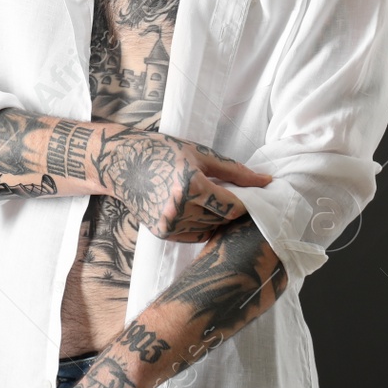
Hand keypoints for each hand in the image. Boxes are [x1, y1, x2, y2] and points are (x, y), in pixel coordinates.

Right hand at [97, 129, 270, 240]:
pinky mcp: (162, 232)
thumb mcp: (200, 154)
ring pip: (210, 228)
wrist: (121, 163)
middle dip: (232, 208)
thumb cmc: (162, 152)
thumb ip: (235, 171)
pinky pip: (194, 235)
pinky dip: (201, 224)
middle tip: (233, 195)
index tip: (253, 195)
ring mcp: (170, 224)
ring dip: (216, 217)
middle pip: (222, 219)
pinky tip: (196, 208)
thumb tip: (266, 181)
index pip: (233, 206)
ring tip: (210, 198)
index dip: (247, 202)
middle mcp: (180, 208)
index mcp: (191, 185)